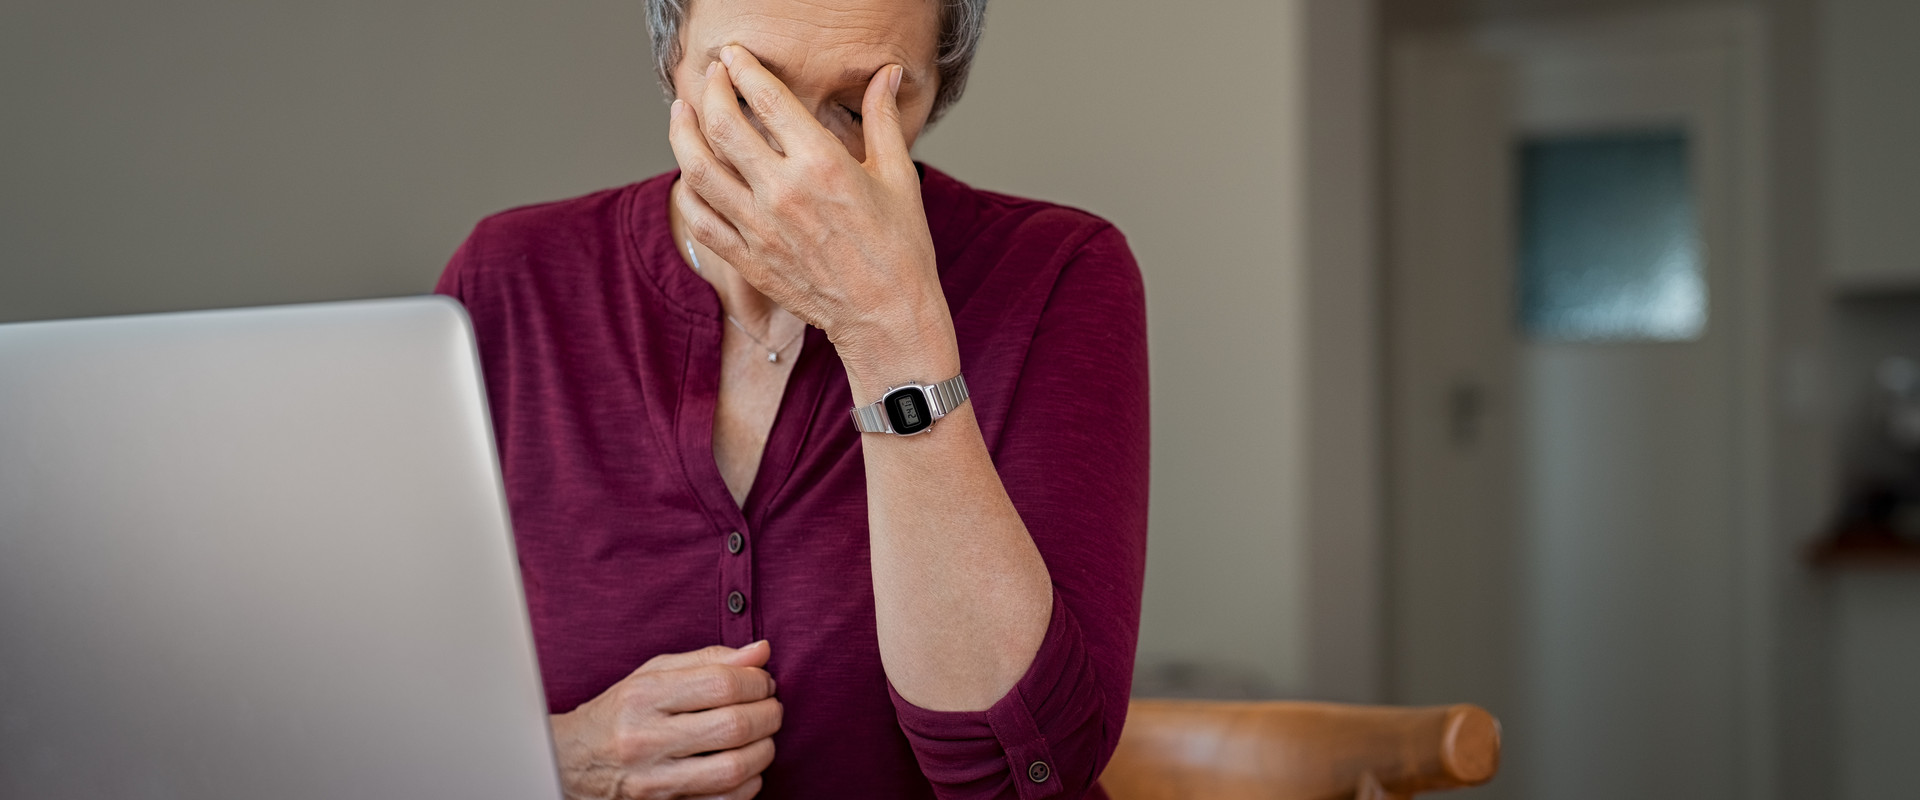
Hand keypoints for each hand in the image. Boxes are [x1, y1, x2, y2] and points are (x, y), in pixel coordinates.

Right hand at [551, 641, 781, 799]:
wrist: (571, 761)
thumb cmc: (620, 712)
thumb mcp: (653, 675)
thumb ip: (708, 660)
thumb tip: (761, 651)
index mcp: (644, 697)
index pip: (720, 684)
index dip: (756, 681)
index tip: (763, 681)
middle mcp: (646, 739)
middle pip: (733, 726)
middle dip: (768, 714)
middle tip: (771, 707)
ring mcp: (653, 780)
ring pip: (733, 768)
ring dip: (764, 750)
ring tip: (763, 736)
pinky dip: (748, 784)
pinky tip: (745, 767)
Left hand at [667, 46, 956, 387]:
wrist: (888, 316)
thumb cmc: (900, 248)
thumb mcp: (897, 175)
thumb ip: (881, 118)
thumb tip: (887, 74)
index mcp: (822, 164)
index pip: (769, 100)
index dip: (745, 69)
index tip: (736, 56)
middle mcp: (783, 192)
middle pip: (723, 125)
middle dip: (710, 90)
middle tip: (711, 77)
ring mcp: (760, 228)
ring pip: (698, 169)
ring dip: (682, 133)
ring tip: (681, 112)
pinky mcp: (749, 259)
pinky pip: (699, 220)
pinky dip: (686, 191)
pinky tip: (688, 174)